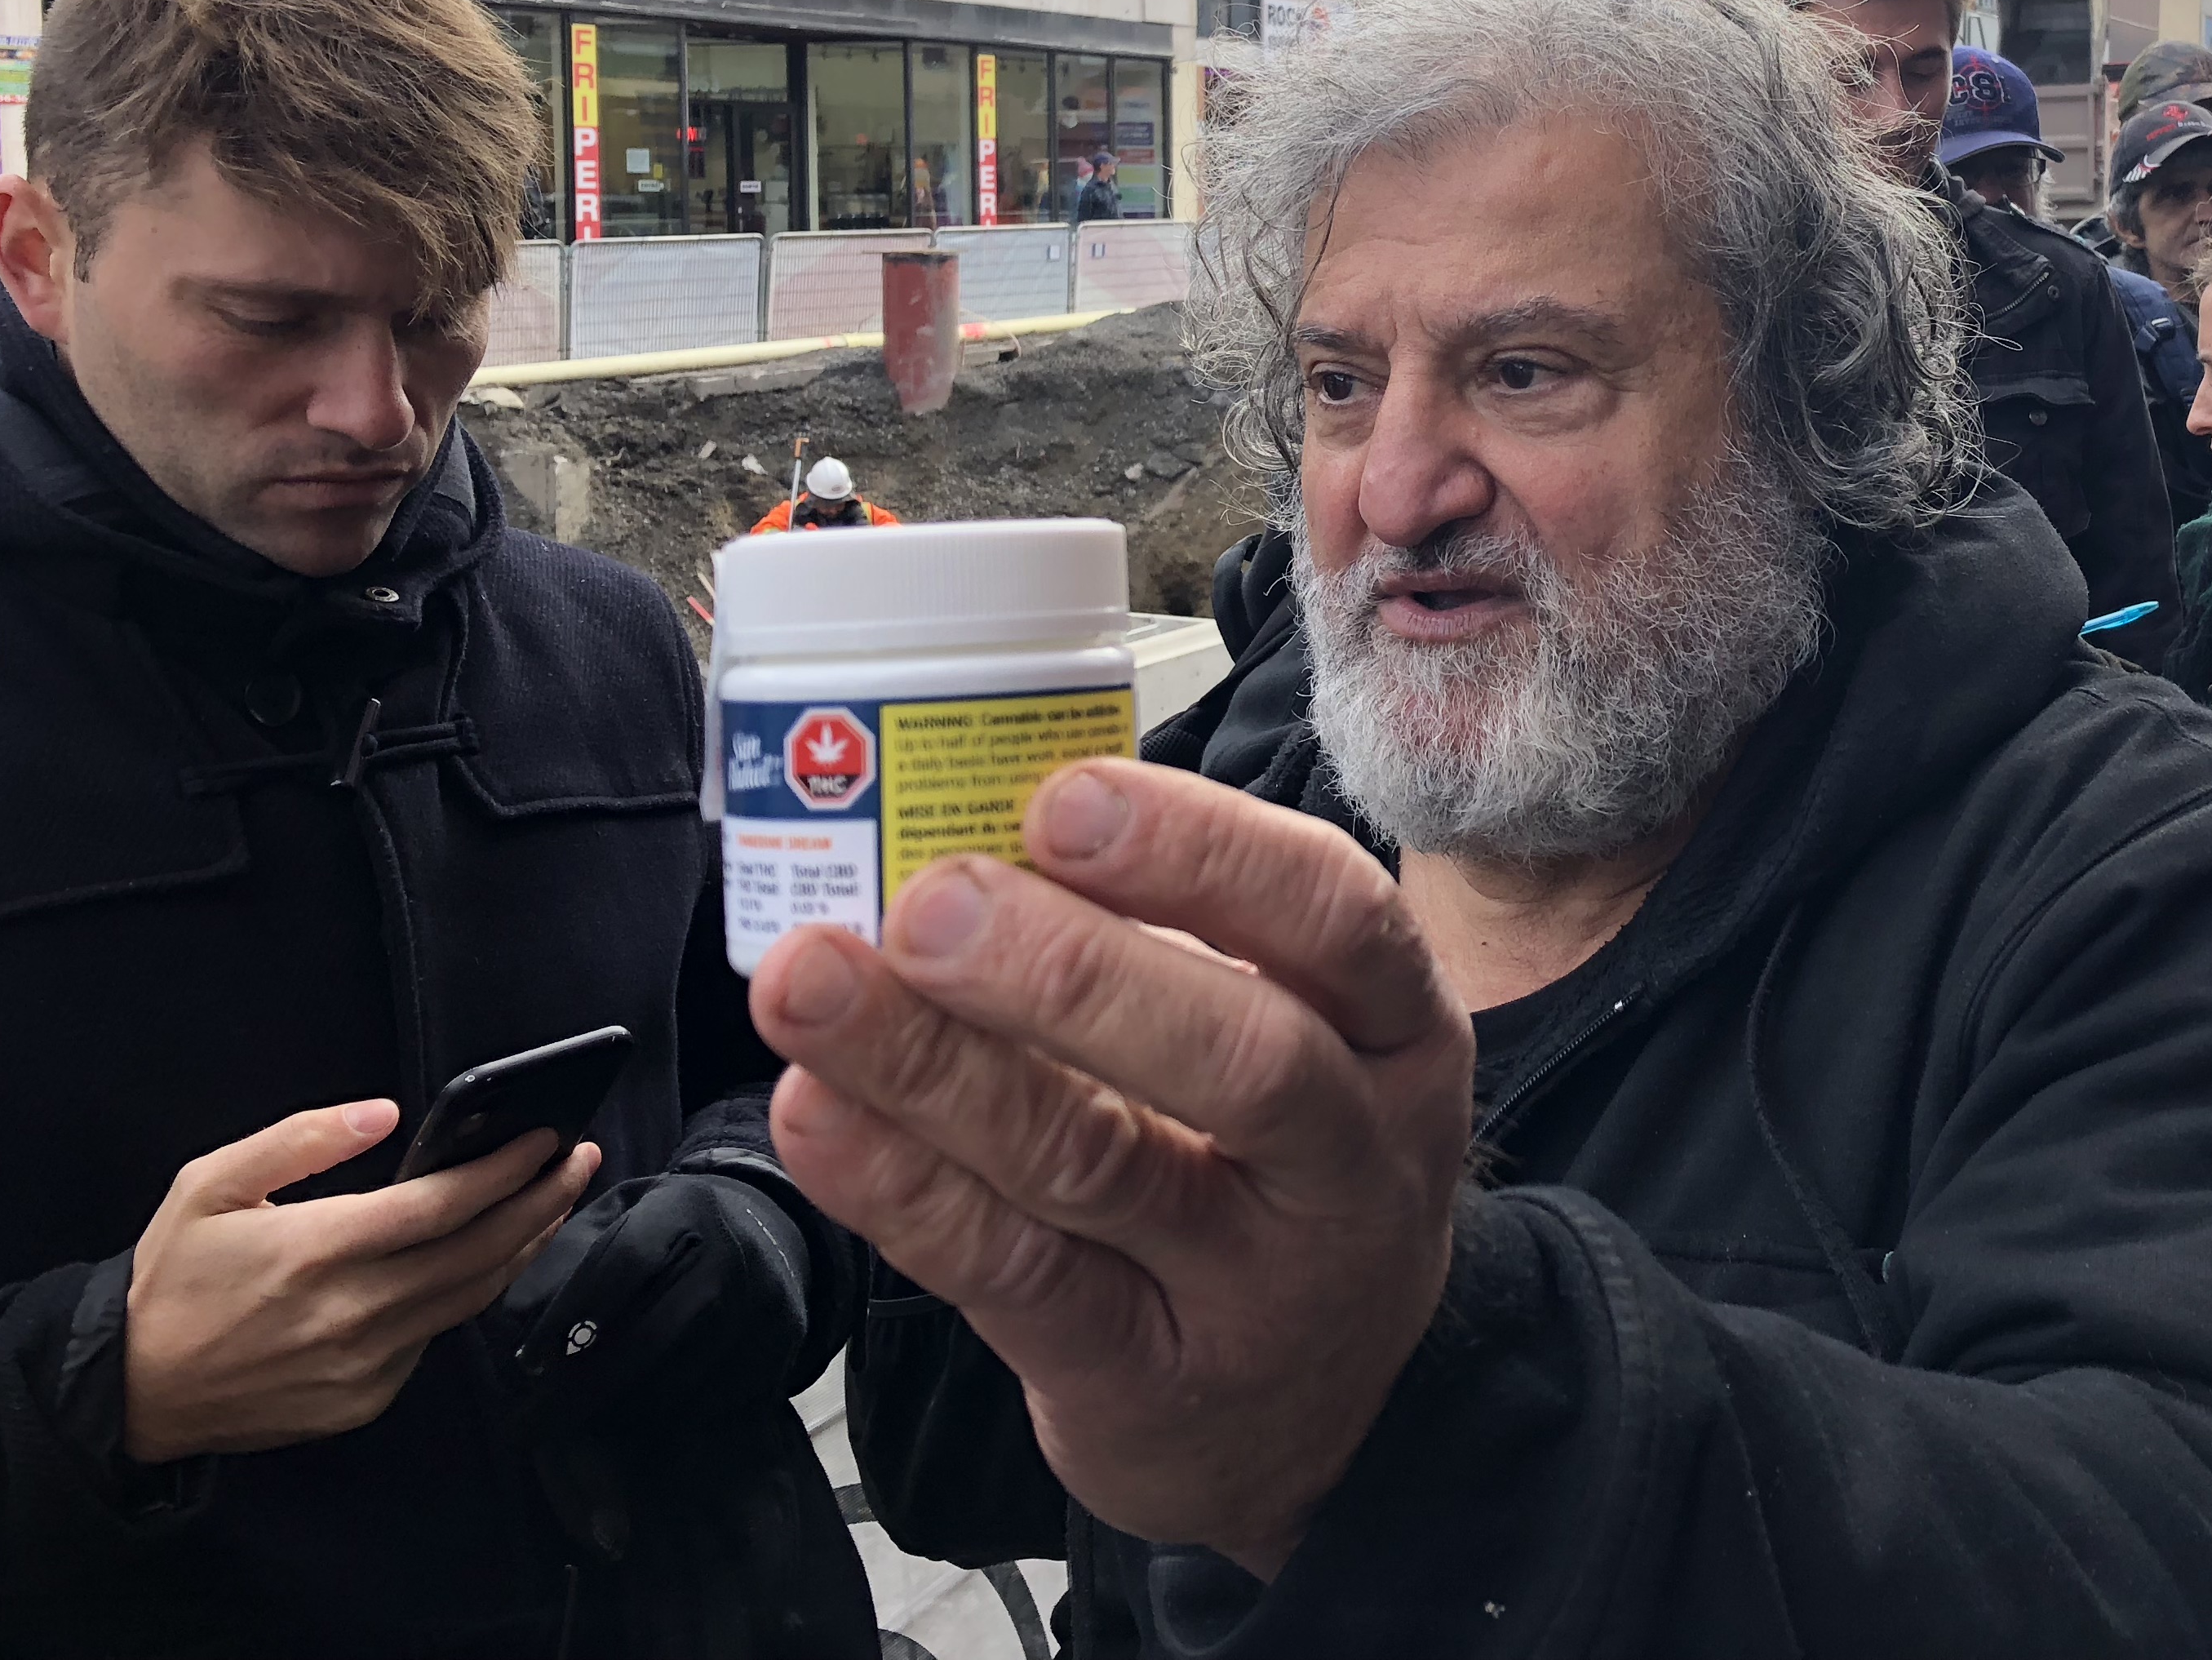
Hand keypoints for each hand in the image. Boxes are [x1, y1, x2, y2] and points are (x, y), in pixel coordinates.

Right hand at [124, 1103, 598, 1462]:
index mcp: (317, 1251)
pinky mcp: (364, 1400)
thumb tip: (384, 1112)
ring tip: (554, 1201)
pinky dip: (468, 1294)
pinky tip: (486, 1259)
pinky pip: (434, 1337)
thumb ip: (299, 1139)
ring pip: (471, 1298)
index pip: (442, 1205)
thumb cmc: (171, 1279)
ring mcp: (364, 1364)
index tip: (548, 1136)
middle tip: (578, 1159)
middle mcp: (352, 1311)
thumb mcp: (210, 1186)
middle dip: (541, 1200)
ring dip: (524, 1246)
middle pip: (479, 1252)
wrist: (131, 1391)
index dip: (505, 1169)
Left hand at [492, 1172, 814, 1426]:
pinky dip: (666, 1421)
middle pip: (648, 1337)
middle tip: (527, 1428)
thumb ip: (564, 1256)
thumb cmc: (669, 1226)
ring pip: (678, 1380)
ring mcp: (760, 1302)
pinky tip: (636, 1420)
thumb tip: (513, 1317)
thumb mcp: (617, 1216)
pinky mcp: (780, 1342)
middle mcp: (727, 1255)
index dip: (569, 1316)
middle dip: (580, 1391)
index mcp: (682, 1211)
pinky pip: (713, 1402)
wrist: (767, 1227)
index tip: (527, 1364)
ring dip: (619, 1412)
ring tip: (579, 1424)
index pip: (621, 1264)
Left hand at [751, 759, 1472, 1580]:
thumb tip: (968, 827)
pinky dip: (900, 1185)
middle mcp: (1352, 1160)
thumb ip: (1168, 938)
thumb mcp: (1298, 1036)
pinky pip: (1011, 1276)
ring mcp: (1256, 1285)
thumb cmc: (1271, 1167)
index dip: (1201, 850)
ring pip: (1098, 1166)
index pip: (1335, 916)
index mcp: (1397, 1032)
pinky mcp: (1142, 1382)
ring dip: (938, 1066)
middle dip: (1069, 969)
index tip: (1063, 798)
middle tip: (928, 904)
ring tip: (814, 984)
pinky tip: (819, 1111)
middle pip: (1239, 1059)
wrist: (1307, 1414)